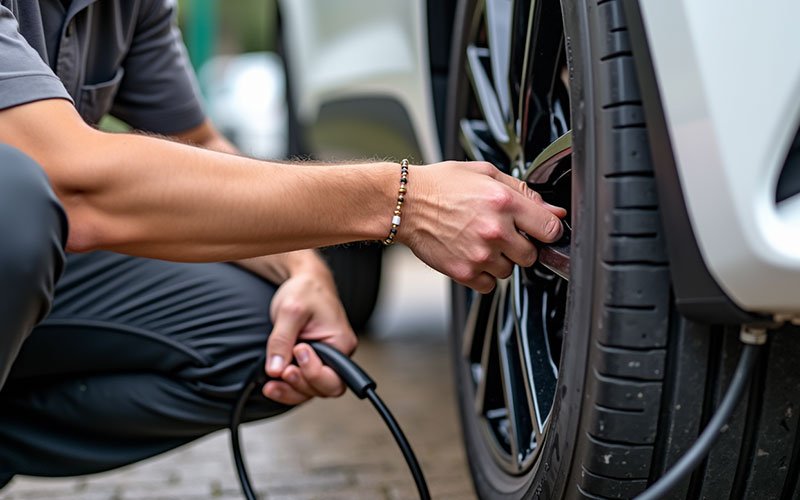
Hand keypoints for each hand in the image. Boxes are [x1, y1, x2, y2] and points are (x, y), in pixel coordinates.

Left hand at [261, 270, 356, 404]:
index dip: (311, 371)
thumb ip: (281, 341)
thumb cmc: (306, 290)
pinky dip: (288, 388)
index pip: (333, 376)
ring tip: (270, 384)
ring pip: (312, 390)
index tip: (296, 350)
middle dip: (301, 386)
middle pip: (325, 388)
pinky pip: (303, 384)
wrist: (305, 282)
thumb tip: (275, 370)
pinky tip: (272, 384)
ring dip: (291, 391)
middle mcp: (337, 355)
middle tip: (281, 373)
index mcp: (342, 342)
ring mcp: (324, 361)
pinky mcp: (311, 363)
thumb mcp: (291, 310)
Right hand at [402, 161, 565, 292]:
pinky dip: (483, 274)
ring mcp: (480, 254)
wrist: (406, 204)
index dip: (547, 229)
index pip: (550, 228)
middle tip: (501, 233)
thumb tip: (554, 212)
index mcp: (504, 203)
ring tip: (480, 241)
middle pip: (532, 255)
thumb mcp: (486, 174)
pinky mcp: (464, 272)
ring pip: (509, 271)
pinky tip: (471, 255)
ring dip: (500, 260)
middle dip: (520, 245)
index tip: (539, 229)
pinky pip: (489, 285)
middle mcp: (495, 230)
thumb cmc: (442, 186)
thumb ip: (524, 192)